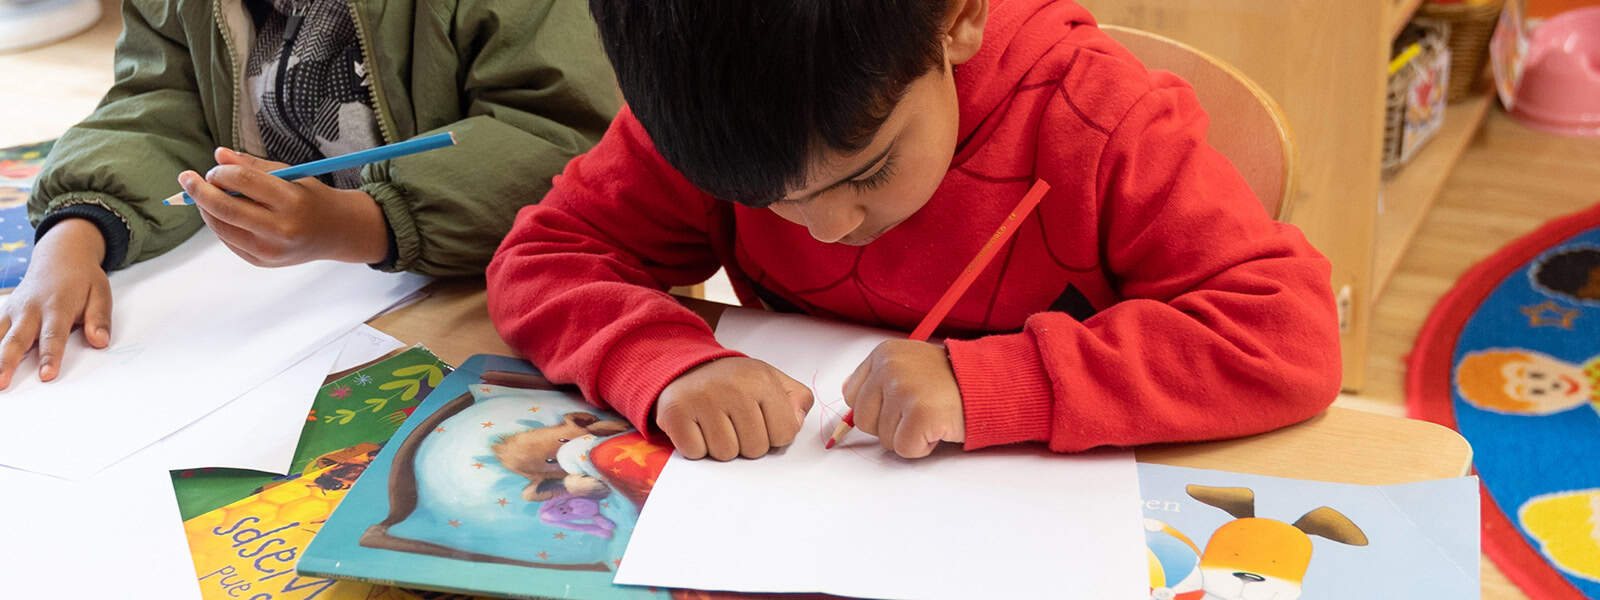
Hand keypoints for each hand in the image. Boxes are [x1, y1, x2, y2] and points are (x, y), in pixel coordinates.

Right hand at [0, 218, 110, 388]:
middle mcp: (31, 309)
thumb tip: (100, 341)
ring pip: (0, 336)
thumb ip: (99, 318)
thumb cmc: (82, 279)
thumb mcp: (100, 293)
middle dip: (8, 362)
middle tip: (3, 383)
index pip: (53, 336)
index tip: (46, 375)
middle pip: (17, 339)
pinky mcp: (6, 312)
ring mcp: (15, 310)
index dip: (49, 356)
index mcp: (57, 306)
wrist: (61, 257)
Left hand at [178, 147, 389, 266]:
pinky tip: (222, 213)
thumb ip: (252, 166)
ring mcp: (270, 250)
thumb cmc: (311, 198)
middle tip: (188, 178)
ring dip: (205, 208)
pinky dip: (219, 223)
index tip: (214, 167)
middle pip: (224, 208)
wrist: (337, 232)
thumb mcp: (289, 175)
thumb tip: (218, 155)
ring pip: (220, 227)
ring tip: (205, 195)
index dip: (220, 171)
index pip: (242, 180)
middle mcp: (280, 229)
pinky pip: (228, 240)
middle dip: (200, 190)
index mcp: (291, 201)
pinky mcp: (261, 261)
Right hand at [655, 357, 813, 459]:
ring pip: (726, 454)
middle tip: (733, 422)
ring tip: (715, 424)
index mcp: (761, 380)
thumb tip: (796, 420)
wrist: (684, 369)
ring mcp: (702, 399)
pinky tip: (697, 427)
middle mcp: (732, 387)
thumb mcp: (770, 380)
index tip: (759, 419)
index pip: (785, 433)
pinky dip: (696, 446)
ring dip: (721, 446)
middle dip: (747, 442)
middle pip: (756, 449)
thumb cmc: (732, 382)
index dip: (774, 434)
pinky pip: (696, 453)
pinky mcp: (675, 414)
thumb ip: (796, 399)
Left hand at [841, 340, 963, 458]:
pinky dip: (922, 447)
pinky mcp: (920, 415)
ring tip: (932, 415)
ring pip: (884, 438)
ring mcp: (904, 390)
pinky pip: (905, 449)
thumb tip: (847, 394)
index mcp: (884, 354)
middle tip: (919, 410)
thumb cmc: (951, 381)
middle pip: (863, 420)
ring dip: (908, 436)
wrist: (990, 384)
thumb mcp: (910, 365)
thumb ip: (878, 378)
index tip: (900, 404)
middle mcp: (890, 368)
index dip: (876, 409)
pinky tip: (938, 427)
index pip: (852, 397)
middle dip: (889, 425)